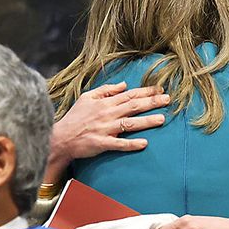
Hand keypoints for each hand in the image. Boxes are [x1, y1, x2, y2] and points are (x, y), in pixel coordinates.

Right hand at [44, 83, 169, 182]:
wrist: (60, 138)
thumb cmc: (74, 118)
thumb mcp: (87, 97)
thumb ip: (106, 90)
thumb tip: (124, 84)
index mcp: (105, 103)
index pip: (129, 94)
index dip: (146, 91)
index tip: (160, 89)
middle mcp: (107, 114)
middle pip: (133, 106)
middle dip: (151, 102)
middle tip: (168, 100)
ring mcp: (105, 129)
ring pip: (129, 124)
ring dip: (146, 121)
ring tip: (162, 119)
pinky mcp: (101, 143)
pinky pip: (118, 144)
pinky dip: (131, 144)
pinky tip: (143, 143)